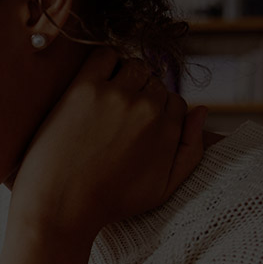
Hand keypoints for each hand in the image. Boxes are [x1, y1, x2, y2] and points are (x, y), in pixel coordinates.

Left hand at [13, 48, 208, 239]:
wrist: (60, 208)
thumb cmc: (110, 202)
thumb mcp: (164, 188)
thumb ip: (191, 150)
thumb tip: (202, 110)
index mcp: (169, 128)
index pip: (175, 101)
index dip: (156, 113)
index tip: (134, 128)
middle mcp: (147, 107)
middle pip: (154, 82)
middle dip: (141, 95)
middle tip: (116, 116)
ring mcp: (115, 96)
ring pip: (133, 66)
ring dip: (123, 77)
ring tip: (105, 101)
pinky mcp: (83, 89)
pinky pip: (103, 55)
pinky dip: (104, 61)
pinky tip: (93, 81)